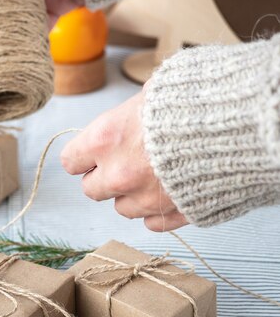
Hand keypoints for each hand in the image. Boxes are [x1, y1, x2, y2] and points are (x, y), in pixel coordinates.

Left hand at [59, 89, 188, 231]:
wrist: (243, 125)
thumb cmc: (197, 101)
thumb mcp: (152, 93)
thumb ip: (128, 114)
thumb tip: (125, 116)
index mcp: (106, 139)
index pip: (71, 161)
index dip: (83, 157)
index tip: (93, 155)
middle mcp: (119, 173)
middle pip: (91, 189)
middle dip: (104, 178)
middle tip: (124, 164)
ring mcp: (146, 198)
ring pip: (121, 208)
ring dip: (131, 195)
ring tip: (153, 175)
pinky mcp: (173, 215)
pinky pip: (151, 223)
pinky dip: (158, 210)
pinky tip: (171, 190)